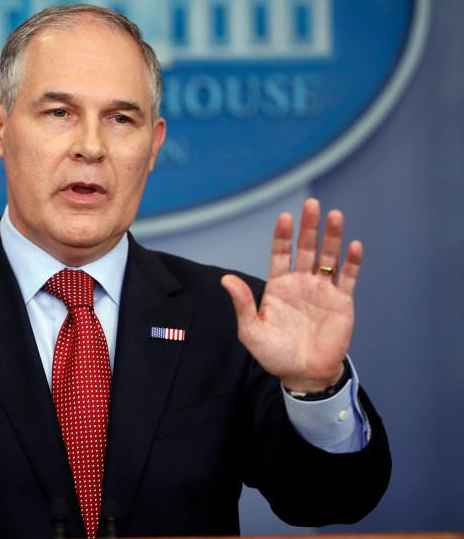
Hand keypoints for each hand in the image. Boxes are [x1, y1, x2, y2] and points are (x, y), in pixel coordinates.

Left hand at [220, 198, 360, 391]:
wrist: (303, 374)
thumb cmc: (274, 354)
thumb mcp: (252, 330)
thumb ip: (243, 304)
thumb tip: (226, 279)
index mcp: (279, 286)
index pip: (281, 253)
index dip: (283, 236)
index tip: (285, 217)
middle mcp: (301, 282)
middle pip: (307, 248)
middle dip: (309, 227)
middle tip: (311, 205)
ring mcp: (322, 290)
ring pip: (329, 257)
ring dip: (332, 236)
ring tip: (334, 215)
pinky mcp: (342, 301)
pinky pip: (348, 277)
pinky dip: (352, 262)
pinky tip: (353, 246)